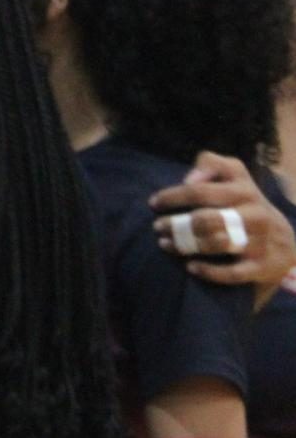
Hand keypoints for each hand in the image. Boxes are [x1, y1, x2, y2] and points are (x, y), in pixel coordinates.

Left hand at [151, 151, 295, 291]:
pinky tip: (190, 267)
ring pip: (217, 243)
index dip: (172, 197)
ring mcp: (260, 241)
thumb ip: (211, 164)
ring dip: (186, 245)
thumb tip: (190, 179)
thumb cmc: (244, 203)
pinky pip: (232, 272)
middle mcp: (255, 213)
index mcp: (243, 188)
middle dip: (175, 224)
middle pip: (205, 219)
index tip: (154, 203)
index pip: (200, 191)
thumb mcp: (233, 174)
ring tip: (166, 244)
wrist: (283, 239)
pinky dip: (209, 271)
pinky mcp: (262, 266)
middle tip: (157, 227)